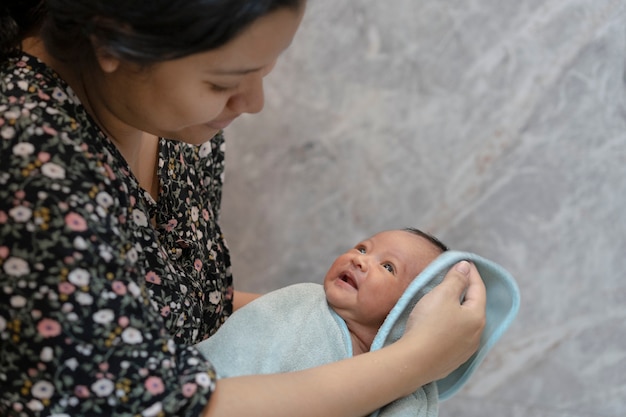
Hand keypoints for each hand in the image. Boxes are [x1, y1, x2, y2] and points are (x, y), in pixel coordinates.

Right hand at [401, 261, 486, 381]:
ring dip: (459, 309)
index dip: (471, 273)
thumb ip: (456, 279)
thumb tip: (465, 267)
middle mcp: (476, 335)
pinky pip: (456, 337)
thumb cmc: (428, 324)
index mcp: (477, 317)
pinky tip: (442, 324)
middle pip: (474, 306)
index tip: (464, 262)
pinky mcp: (452, 360)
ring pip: (466, 323)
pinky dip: (452, 324)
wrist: (413, 361)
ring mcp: (465, 350)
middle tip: (457, 278)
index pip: (478, 288)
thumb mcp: (442, 294)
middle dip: (466, 291)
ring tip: (448, 300)